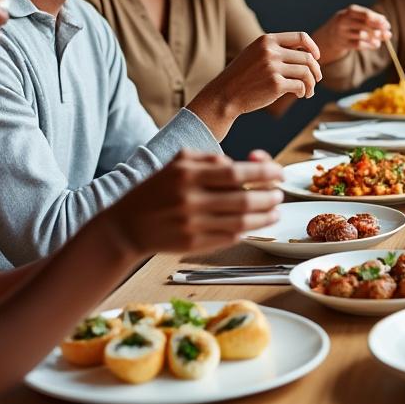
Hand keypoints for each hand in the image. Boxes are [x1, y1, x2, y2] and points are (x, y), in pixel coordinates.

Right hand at [99, 150, 281, 256]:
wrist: (125, 226)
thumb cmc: (154, 191)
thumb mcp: (175, 164)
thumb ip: (208, 158)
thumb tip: (239, 163)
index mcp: (186, 175)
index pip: (235, 173)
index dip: (263, 172)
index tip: (278, 172)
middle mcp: (189, 200)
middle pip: (243, 200)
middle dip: (269, 196)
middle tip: (279, 193)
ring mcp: (192, 224)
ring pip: (240, 222)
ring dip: (264, 216)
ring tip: (275, 210)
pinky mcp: (193, 244)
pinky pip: (228, 237)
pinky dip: (247, 231)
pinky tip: (256, 224)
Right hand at [190, 32, 322, 136]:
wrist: (224, 95)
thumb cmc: (242, 76)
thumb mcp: (256, 54)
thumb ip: (276, 50)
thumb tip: (307, 52)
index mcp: (266, 40)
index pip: (300, 36)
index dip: (313, 47)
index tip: (316, 57)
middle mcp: (270, 51)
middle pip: (307, 57)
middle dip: (315, 70)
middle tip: (315, 80)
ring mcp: (273, 67)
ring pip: (306, 72)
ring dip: (311, 83)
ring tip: (308, 91)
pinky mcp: (276, 84)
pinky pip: (300, 85)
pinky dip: (304, 91)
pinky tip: (300, 95)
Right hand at [313, 5, 390, 64]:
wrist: (331, 34)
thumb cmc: (352, 23)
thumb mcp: (359, 17)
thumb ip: (373, 21)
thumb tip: (387, 29)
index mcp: (350, 11)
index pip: (366, 14)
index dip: (378, 20)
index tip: (387, 25)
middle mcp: (344, 21)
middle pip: (364, 25)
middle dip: (378, 30)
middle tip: (388, 34)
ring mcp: (342, 33)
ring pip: (362, 36)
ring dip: (374, 39)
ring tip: (381, 40)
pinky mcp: (342, 43)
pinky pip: (358, 45)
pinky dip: (369, 45)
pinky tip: (376, 45)